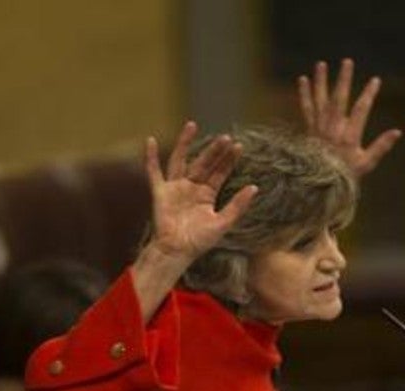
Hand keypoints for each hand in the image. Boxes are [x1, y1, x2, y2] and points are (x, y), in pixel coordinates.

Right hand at [144, 121, 257, 261]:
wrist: (176, 252)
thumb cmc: (199, 241)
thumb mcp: (223, 223)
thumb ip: (237, 205)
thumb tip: (254, 187)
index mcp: (206, 195)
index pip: (219, 173)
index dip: (228, 160)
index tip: (238, 146)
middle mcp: (191, 187)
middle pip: (204, 163)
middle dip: (214, 151)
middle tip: (225, 137)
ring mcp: (175, 188)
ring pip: (180, 160)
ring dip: (185, 143)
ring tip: (192, 125)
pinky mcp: (160, 192)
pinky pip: (154, 172)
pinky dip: (150, 157)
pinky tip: (150, 141)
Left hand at [298, 58, 402, 176]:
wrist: (318, 186)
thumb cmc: (345, 175)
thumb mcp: (366, 164)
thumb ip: (381, 147)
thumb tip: (398, 131)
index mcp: (348, 136)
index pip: (361, 110)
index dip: (369, 94)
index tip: (376, 80)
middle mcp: (332, 129)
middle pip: (338, 99)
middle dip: (343, 79)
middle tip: (347, 61)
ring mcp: (318, 128)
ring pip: (320, 100)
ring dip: (321, 81)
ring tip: (321, 63)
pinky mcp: (309, 129)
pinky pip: (305, 108)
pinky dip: (304, 94)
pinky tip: (302, 79)